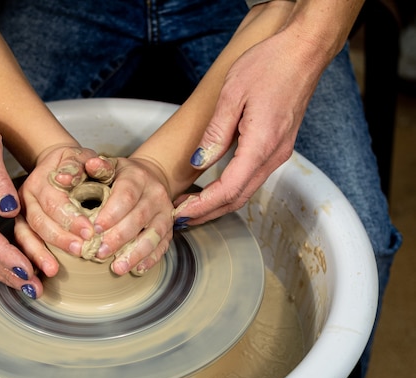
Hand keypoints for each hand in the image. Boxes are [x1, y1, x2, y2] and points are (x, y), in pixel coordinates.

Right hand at [17, 145, 103, 262]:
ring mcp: (19, 211)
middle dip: (59, 239)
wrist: (55, 164)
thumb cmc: (76, 163)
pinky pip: (20, 244)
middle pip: (39, 221)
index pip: (55, 201)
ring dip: (38, 254)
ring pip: (24, 235)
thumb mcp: (85, 158)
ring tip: (54, 270)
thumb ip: (89, 163)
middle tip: (80, 251)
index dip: (71, 218)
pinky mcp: (19, 224)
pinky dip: (27, 259)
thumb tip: (84, 170)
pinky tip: (35, 276)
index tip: (89, 233)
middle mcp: (25, 195)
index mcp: (41, 179)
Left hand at [92, 156, 173, 275]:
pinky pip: (162, 246)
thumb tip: (90, 164)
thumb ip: (99, 167)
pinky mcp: (169, 229)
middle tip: (99, 253)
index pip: (126, 195)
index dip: (112, 213)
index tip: (96, 228)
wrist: (150, 178)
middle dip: (118, 238)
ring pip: (153, 235)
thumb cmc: (120, 177)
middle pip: (138, 218)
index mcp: (137, 177)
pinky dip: (150, 259)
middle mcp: (155, 194)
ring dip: (134, 253)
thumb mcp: (109, 167)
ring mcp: (165, 213)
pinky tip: (136, 270)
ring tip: (117, 268)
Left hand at [174, 29, 320, 224]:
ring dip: (219, 204)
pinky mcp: (278, 146)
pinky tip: (213, 188)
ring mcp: (279, 152)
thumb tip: (199, 161)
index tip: (180, 214)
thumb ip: (215, 134)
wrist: (304, 50)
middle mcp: (274, 155)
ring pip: (246, 191)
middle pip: (238, 199)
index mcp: (261, 145)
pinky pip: (252, 177)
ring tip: (191, 207)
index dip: (202, 206)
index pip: (228, 190)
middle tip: (180, 219)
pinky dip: (231, 190)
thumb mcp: (232, 95)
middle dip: (208, 213)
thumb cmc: (270, 65)